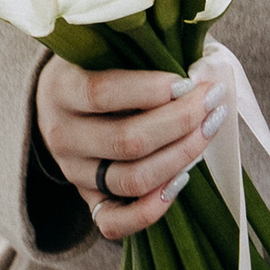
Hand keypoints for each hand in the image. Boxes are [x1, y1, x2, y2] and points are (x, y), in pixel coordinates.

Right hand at [35, 53, 222, 242]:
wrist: (57, 103)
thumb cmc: (96, 66)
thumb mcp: (103, 47)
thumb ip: (141, 50)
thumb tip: (202, 64)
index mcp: (61, 89)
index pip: (103, 93)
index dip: (151, 90)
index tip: (190, 81)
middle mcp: (63, 135)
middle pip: (126, 141)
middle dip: (180, 122)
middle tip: (213, 102)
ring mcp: (75, 173)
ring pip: (131, 180)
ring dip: (180, 157)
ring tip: (208, 131)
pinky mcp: (88, 200)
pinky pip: (115, 223)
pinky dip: (151, 210)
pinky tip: (182, 181)